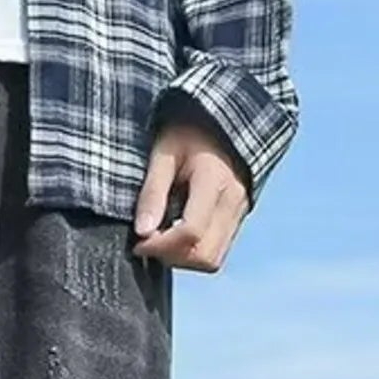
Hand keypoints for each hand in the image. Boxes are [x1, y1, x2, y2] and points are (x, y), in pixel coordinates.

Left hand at [132, 122, 248, 271]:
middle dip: (172, 257)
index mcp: (214, 180)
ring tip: (162, 238)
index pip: (191, 232)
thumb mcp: (164, 153)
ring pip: (213, 259)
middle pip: (205, 256)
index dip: (160, 245)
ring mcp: (239, 212)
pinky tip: (177, 233)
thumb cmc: (189, 131)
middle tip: (149, 242)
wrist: (225, 119)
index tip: (139, 241)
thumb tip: (142, 232)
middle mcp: (233, 201)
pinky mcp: (237, 218)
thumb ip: (153, 192)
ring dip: (183, 258)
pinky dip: (194, 251)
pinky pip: (217, 250)